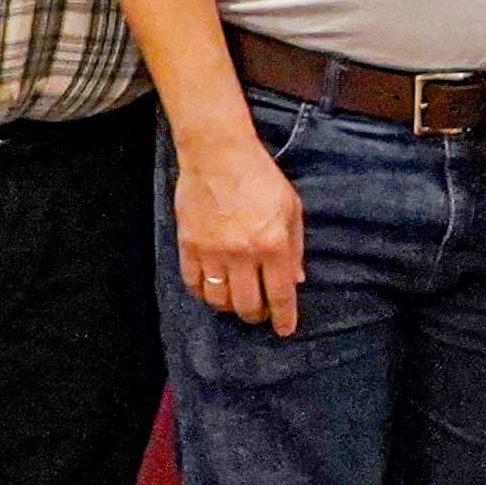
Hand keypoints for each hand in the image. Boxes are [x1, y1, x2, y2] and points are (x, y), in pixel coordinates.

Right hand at [173, 131, 305, 335]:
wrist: (219, 154)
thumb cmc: (260, 178)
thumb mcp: (291, 209)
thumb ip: (295, 247)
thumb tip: (297, 280)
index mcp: (273, 243)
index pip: (280, 294)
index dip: (284, 317)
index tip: (285, 330)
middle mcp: (242, 252)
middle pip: (247, 304)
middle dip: (256, 316)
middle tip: (259, 314)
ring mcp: (212, 250)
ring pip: (218, 300)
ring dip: (229, 308)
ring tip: (236, 302)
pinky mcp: (189, 244)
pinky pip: (193, 283)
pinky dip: (203, 293)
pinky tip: (212, 290)